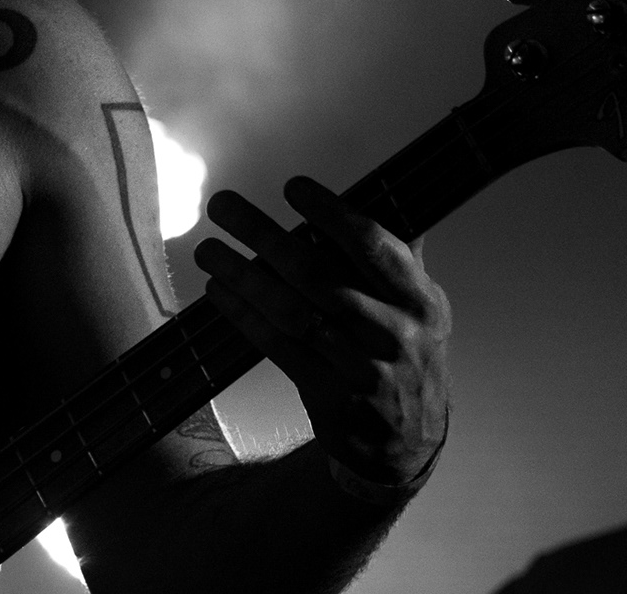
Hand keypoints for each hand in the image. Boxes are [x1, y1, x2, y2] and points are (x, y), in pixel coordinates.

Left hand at [195, 176, 451, 489]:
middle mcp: (399, 332)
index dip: (331, 212)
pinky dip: (243, 316)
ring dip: (242, 276)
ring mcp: (366, 368)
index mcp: (422, 300)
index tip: (292, 187)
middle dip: (263, 234)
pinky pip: (279, 346)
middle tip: (221, 205)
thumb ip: (398, 257)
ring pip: (292, 311)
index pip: (373, 245)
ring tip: (208, 249)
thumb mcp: (419, 309)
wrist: (408, 444)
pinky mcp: (334, 396)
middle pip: (318, 274)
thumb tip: (387, 192)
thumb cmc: (402, 355)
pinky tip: (218, 291)